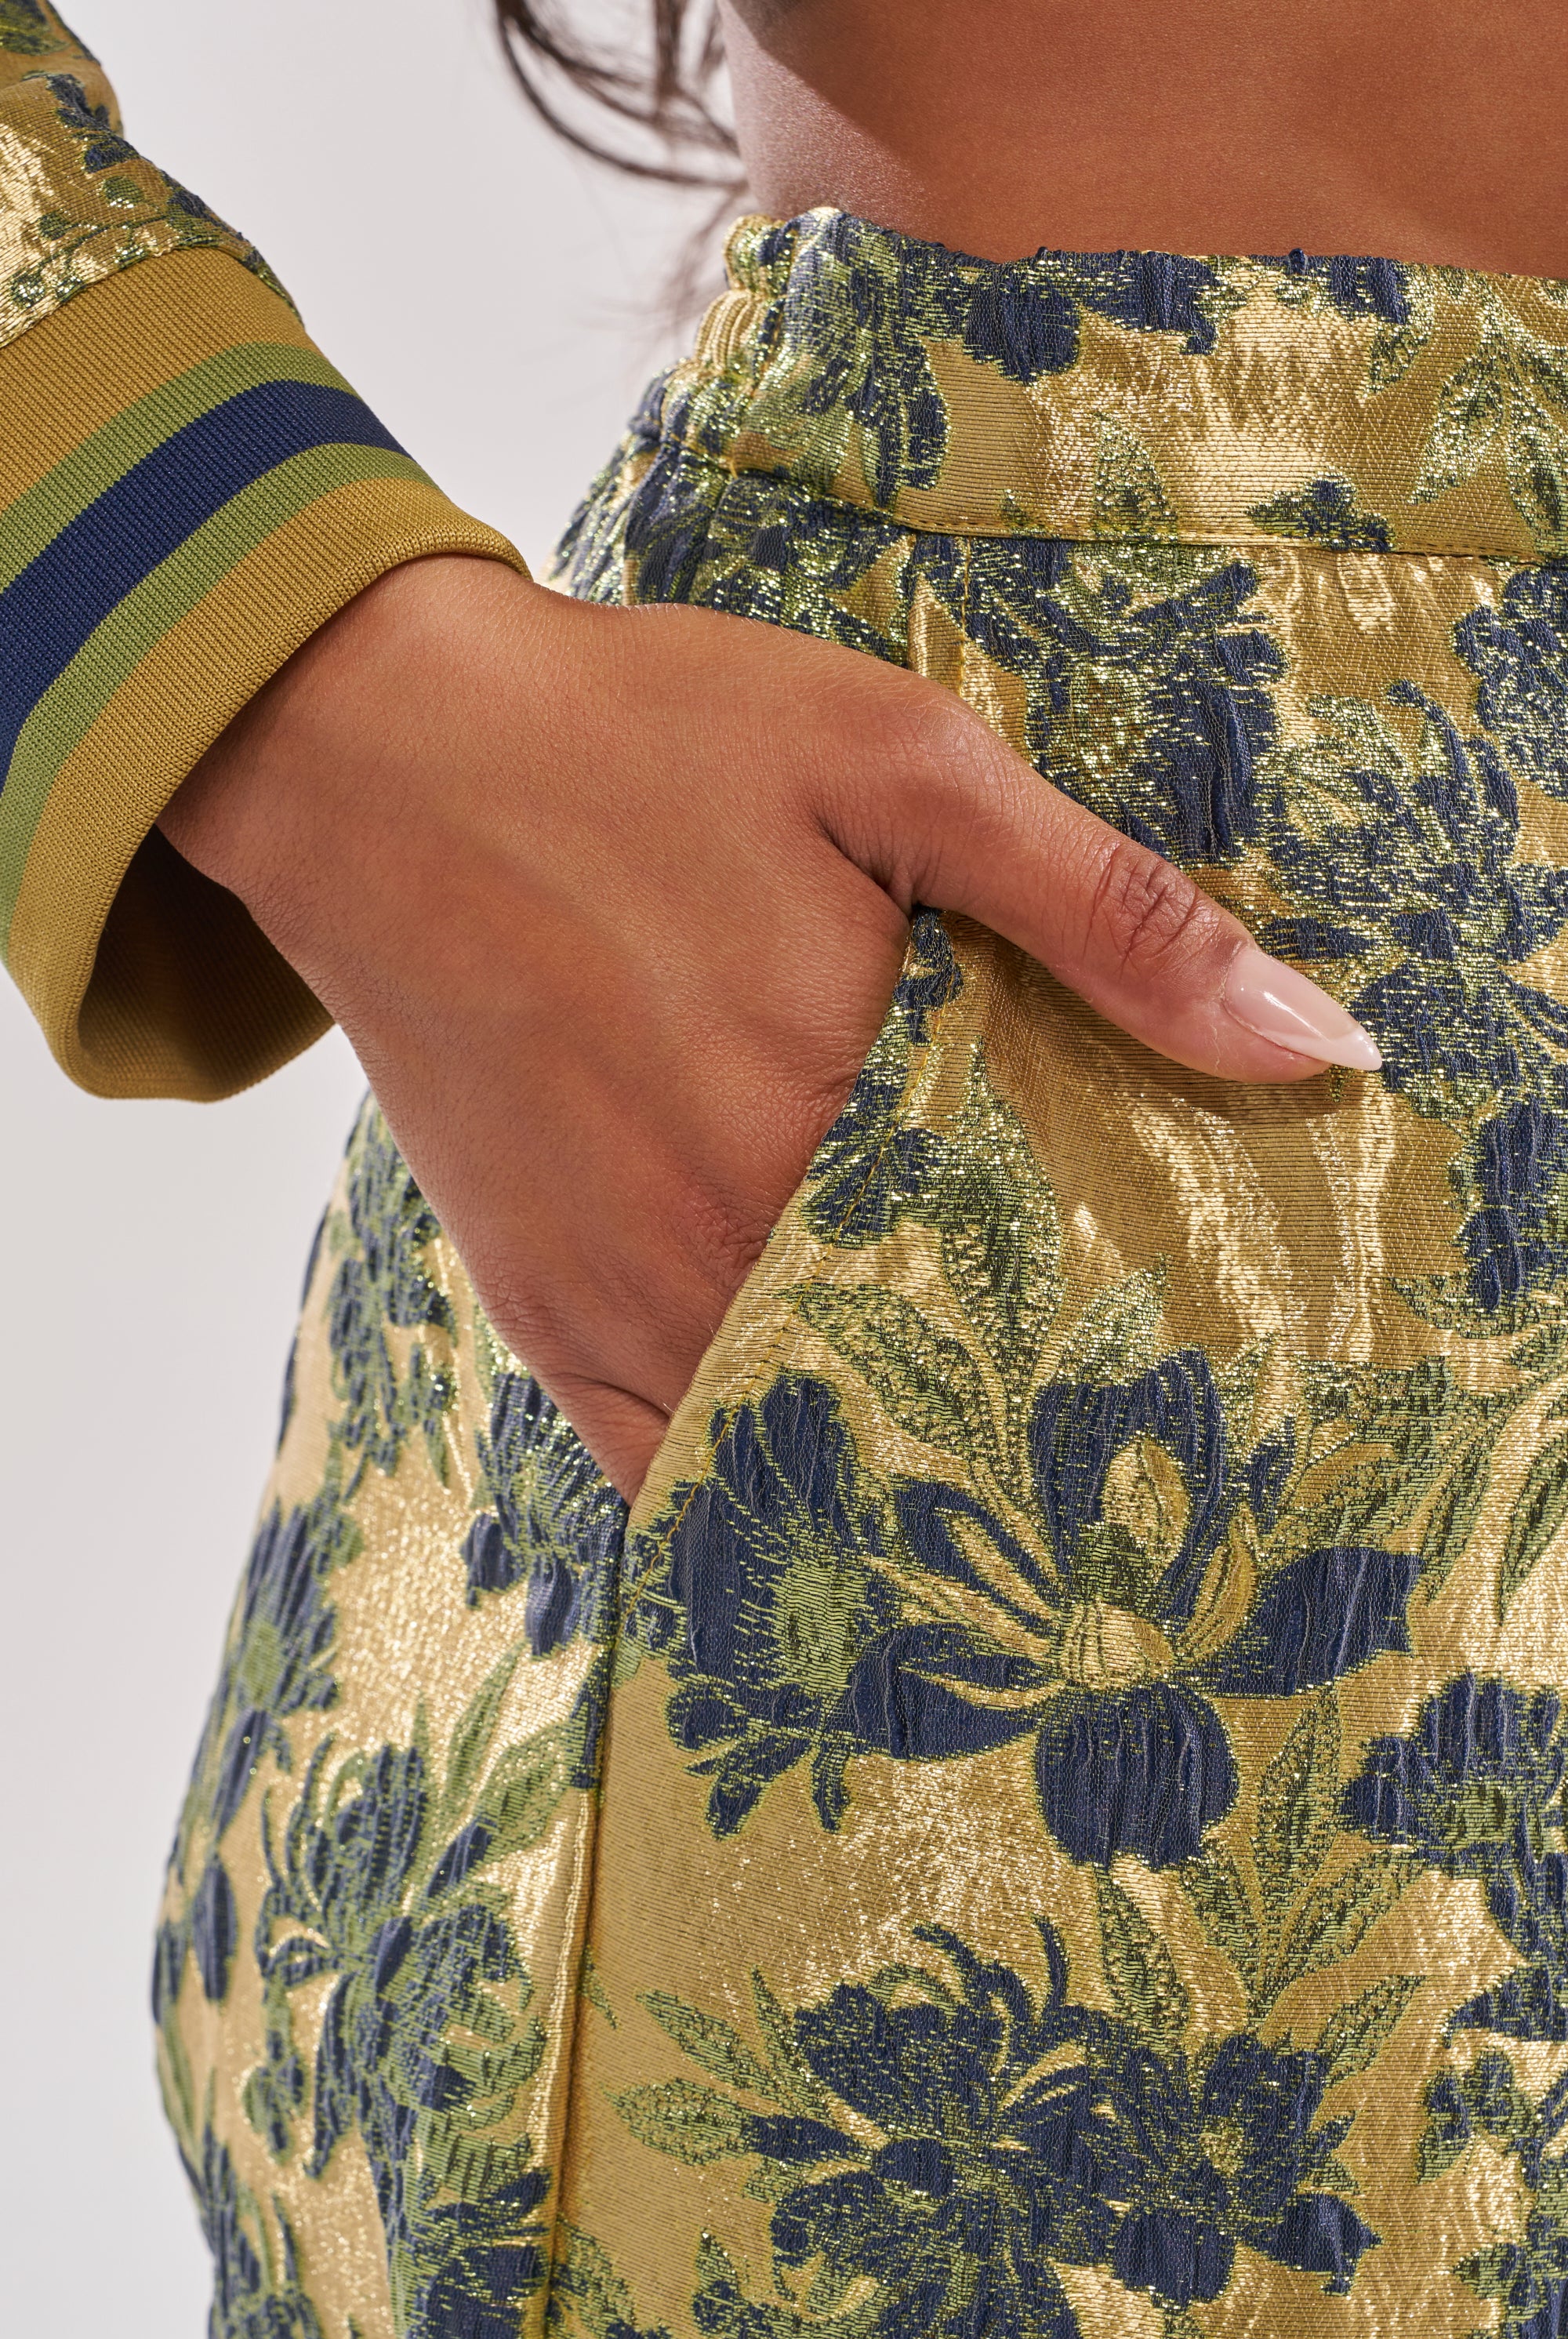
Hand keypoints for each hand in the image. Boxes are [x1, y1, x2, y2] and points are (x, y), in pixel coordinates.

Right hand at [159, 557, 1376, 1499]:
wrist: (377, 752)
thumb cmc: (641, 740)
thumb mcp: (901, 764)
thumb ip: (1107, 914)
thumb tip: (1314, 1042)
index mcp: (836, 1124)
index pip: (1038, 1306)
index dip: (1124, 1348)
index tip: (1188, 1365)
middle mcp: (722, 1249)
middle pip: (924, 1400)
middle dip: (1022, 1422)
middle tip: (1106, 1425)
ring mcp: (616, 1298)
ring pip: (796, 1453)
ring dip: (894, 1467)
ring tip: (984, 1462)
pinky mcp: (537, 1306)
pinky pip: (655, 1462)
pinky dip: (746, 1484)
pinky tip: (819, 1464)